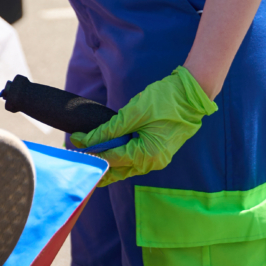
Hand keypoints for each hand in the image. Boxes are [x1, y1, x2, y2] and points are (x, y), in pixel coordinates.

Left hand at [71, 66, 216, 185]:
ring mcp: (157, 159)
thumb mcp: (133, 114)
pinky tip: (108, 156)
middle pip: (118, 170)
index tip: (74, 142)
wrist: (191, 95)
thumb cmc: (164, 101)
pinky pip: (135, 161)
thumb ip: (109, 130)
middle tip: (77, 159)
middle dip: (97, 165)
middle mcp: (153, 162)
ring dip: (108, 165)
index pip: (111, 157)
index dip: (90, 150)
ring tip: (88, 160)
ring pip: (126, 168)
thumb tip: (87, 140)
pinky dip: (120, 159)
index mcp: (147, 155)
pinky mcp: (158, 152)